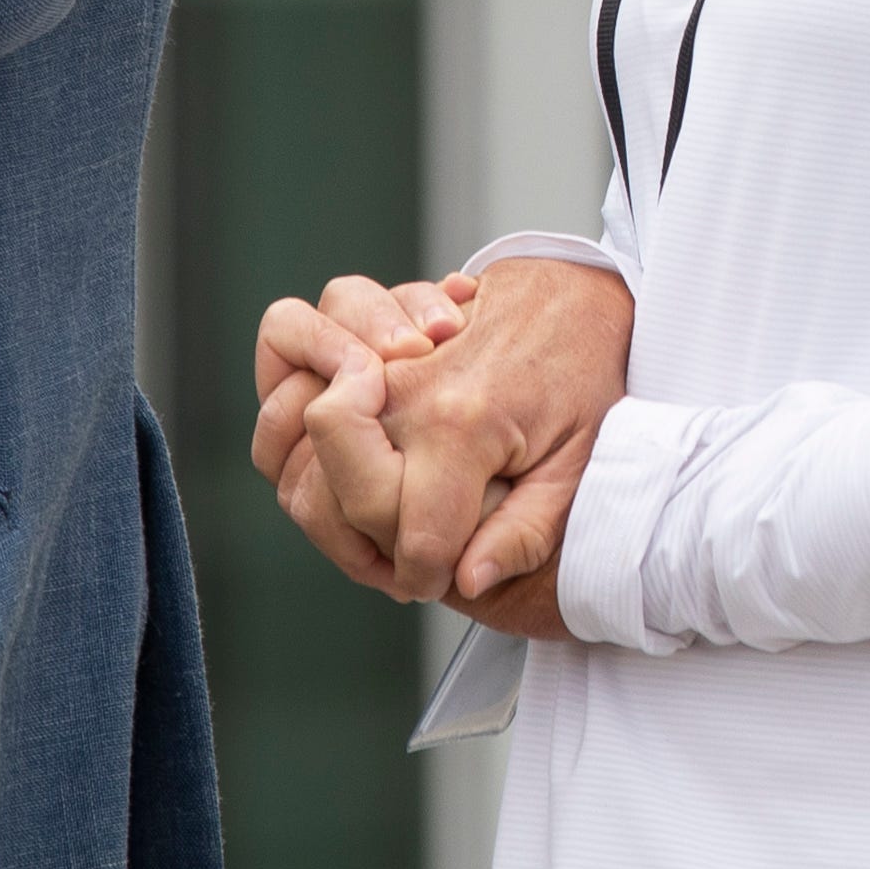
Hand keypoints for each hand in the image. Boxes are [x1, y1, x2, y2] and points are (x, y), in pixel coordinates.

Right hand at [254, 257, 628, 636]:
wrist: (573, 287)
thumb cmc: (584, 374)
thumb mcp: (579, 461)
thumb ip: (526, 532)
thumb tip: (468, 581)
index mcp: (462, 425)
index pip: (411, 536)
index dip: (423, 574)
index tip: (439, 578)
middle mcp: (405, 387)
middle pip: (330, 490)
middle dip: (358, 538)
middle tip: (399, 543)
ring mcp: (372, 353)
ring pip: (286, 420)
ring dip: (311, 463)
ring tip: (369, 480)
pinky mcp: (357, 328)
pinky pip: (285, 348)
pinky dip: (290, 377)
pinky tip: (343, 401)